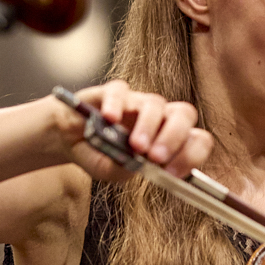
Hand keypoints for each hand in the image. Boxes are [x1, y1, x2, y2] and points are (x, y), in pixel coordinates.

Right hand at [57, 80, 211, 184]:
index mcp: (168, 139)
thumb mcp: (111, 172)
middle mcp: (159, 118)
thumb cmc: (99, 155)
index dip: (191, 155)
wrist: (69, 140)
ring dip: (147, 126)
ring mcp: (136, 103)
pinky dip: (116, 105)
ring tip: (134, 147)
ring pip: (155, 103)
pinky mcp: (112, 92)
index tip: (171, 173)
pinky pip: (120, 92)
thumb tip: (136, 164)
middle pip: (184, 114)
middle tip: (156, 157)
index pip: (196, 140)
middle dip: (174, 137)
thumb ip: (123, 171)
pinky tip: (109, 119)